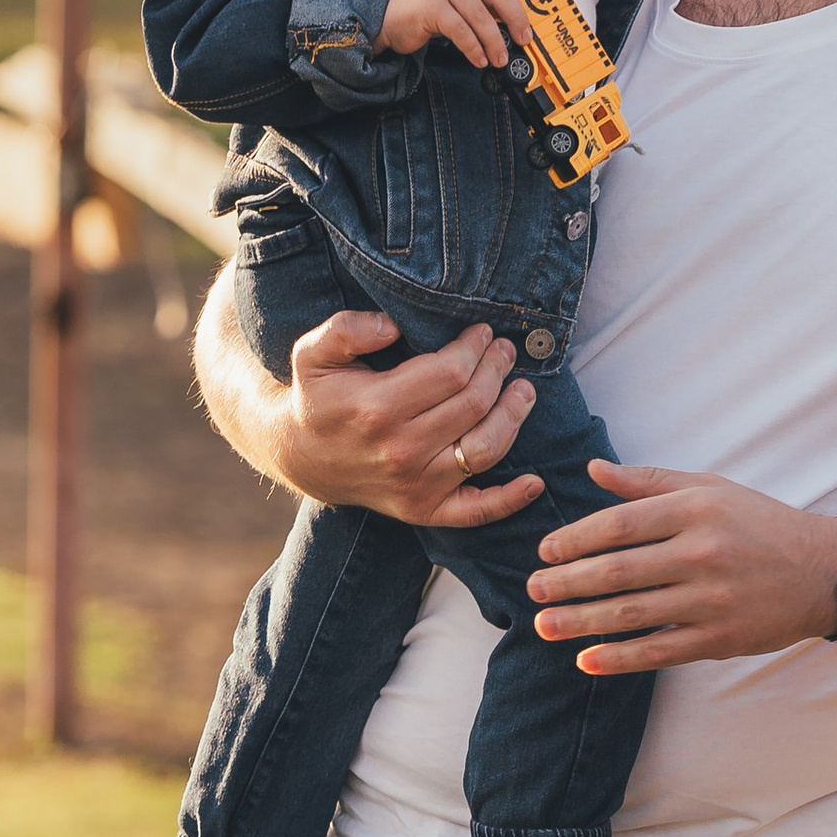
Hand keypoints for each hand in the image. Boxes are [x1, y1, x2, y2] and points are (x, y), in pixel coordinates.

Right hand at [272, 307, 542, 525]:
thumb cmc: (317, 398)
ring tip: (524, 391)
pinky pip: (476, 511)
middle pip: (474, 404)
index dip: (474, 348)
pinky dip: (510, 500)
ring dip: (514, 416)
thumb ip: (347, 330)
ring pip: (486, 448)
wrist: (302, 457)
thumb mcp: (313, 353)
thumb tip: (393, 325)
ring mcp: (416, 485)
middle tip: (505, 352)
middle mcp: (401, 450)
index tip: (482, 332)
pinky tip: (535, 482)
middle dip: (497, 370)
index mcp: (377, 408)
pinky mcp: (425, 510)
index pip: (450, 372)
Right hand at [379, 0, 536, 67]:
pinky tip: (479, 59)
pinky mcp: (432, 7)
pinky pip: (462, 31)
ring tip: (500, 58)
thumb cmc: (427, 4)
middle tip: (525, 38)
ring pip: (482, 16)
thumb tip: (517, 19)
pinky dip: (474, 49)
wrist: (386, 10)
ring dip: (495, 42)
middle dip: (517, 19)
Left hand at [528, 462, 836, 671]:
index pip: (619, 525)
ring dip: (580, 622)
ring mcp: (711, 600)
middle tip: (533, 591)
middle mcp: (702, 553)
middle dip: (566, 583)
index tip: (545, 552)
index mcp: (695, 510)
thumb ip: (649, 482)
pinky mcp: (721, 638)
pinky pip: (659, 651)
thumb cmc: (760, 524)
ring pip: (631, 614)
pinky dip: (619, 658)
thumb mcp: (710, 488)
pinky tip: (586, 661)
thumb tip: (592, 470)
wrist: (824, 571)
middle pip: (617, 571)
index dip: (575, 540)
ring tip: (545, 626)